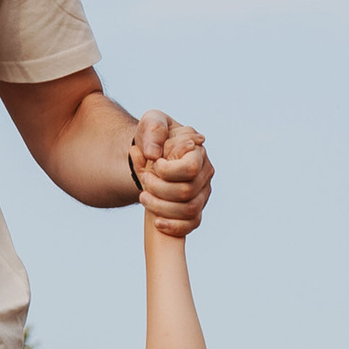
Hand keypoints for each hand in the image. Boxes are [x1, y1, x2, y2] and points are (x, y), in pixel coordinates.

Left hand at [133, 109, 211, 240]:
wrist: (150, 155)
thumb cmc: (153, 137)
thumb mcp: (152, 122)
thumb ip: (154, 129)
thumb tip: (154, 154)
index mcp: (197, 152)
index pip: (189, 169)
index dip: (167, 171)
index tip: (154, 164)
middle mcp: (205, 174)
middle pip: (187, 192)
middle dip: (159, 189)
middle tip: (144, 181)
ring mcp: (202, 193)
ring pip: (189, 211)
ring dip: (162, 208)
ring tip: (143, 197)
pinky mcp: (195, 210)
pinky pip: (191, 225)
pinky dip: (174, 227)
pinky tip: (157, 222)